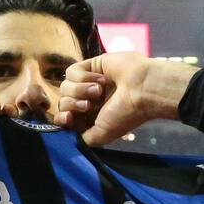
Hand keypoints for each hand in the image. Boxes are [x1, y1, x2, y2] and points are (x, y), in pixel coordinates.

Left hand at [57, 54, 197, 146]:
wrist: (142, 90)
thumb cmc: (125, 114)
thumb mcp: (103, 134)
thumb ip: (85, 138)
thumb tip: (72, 136)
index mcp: (91, 116)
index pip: (64, 116)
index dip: (62, 118)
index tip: (69, 117)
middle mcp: (89, 99)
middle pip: (63, 102)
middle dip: (73, 104)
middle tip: (90, 105)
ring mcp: (89, 82)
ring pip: (65, 87)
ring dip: (80, 90)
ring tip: (99, 91)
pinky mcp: (91, 65)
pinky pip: (71, 72)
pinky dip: (83, 77)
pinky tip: (100, 79)